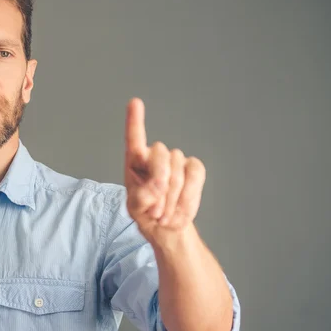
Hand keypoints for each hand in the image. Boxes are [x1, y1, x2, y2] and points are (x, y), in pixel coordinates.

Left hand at [124, 98, 205, 238]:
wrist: (168, 227)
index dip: (135, 121)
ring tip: (164, 215)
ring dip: (172, 198)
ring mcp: (176, 160)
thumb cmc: (146, 213)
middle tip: (155, 211)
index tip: (135, 102)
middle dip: (160, 183)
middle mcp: (155, 156)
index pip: (134, 138)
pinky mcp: (194, 169)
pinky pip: (195, 175)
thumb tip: (158, 185)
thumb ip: (141, 196)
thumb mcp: (135, 208)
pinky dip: (188, 197)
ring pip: (178, 168)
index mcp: (135, 162)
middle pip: (160, 154)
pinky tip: (179, 211)